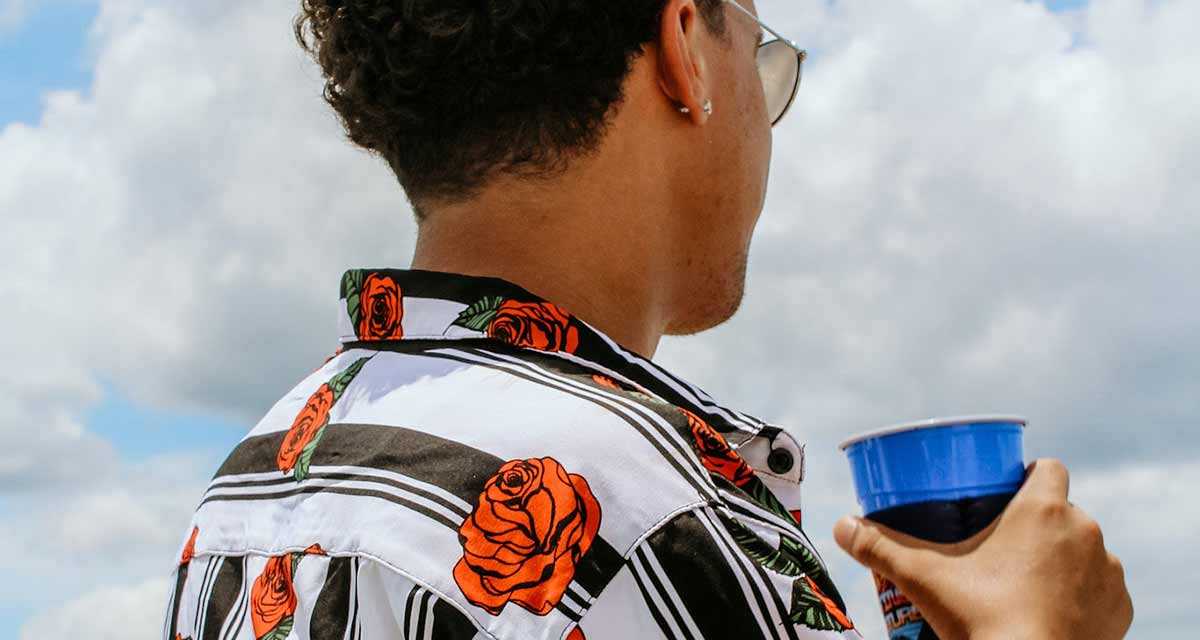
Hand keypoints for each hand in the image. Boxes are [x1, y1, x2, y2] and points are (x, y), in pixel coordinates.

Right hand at [832, 458, 1132, 639]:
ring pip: (1085, 549)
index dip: (1026, 474)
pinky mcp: (1120, 610)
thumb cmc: (983, 620)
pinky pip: (1103, 588)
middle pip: (1064, 509)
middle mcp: (1086, 532)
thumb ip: (879, 547)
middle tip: (1001, 543)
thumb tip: (841, 527)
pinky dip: (1083, 593)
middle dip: (1038, 522)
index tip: (1002, 490)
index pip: (1047, 467)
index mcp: (1044, 509)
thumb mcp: (922, 578)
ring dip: (1063, 557)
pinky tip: (1056, 607)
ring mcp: (1108, 572)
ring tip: (1028, 579)